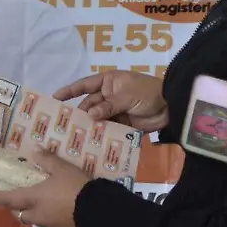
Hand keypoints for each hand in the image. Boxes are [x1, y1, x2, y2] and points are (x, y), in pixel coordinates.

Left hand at [0, 149, 89, 226]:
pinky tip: (62, 221)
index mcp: (34, 198)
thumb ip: (47, 160)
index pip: (10, 199)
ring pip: (37, 224)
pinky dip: (54, 225)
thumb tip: (34, 149)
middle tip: (19, 203)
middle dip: (17, 210)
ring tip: (44, 210)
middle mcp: (38, 216)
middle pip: (21, 216)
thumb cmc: (76, 188)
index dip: (0, 197)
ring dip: (36, 217)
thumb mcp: (63, 168)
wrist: (99, 214)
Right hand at [54, 71, 168, 132]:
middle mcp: (108, 95)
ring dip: (90, 127)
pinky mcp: (123, 124)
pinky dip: (102, 135)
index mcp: (108, 82)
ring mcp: (115, 110)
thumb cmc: (147, 92)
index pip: (85, 85)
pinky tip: (92, 143)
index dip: (69, 91)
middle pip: (89, 105)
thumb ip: (107, 106)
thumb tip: (89, 115)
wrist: (171, 105)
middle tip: (65, 127)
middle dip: (79, 114)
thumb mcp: (126, 95)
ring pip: (97, 119)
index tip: (55, 98)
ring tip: (75, 137)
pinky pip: (109, 129)